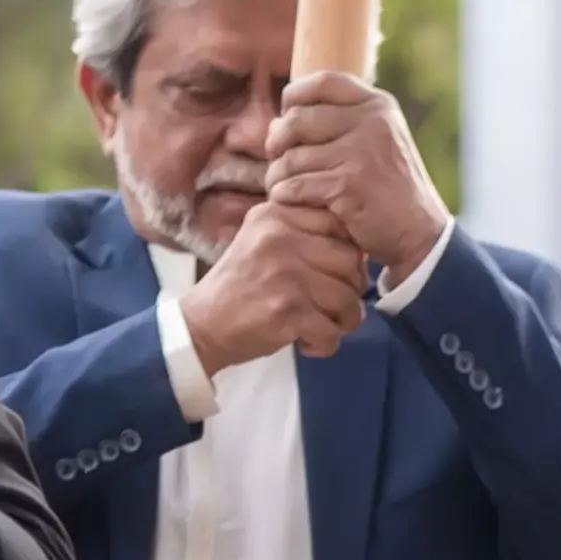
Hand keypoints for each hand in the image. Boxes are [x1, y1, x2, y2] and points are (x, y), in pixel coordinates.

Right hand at [181, 194, 370, 378]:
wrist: (201, 324)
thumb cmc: (238, 286)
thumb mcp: (262, 241)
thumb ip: (302, 233)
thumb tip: (359, 249)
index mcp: (276, 215)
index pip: (338, 225)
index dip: (347, 254)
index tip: (333, 274)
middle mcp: (281, 237)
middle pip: (351, 261)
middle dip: (350, 290)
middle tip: (332, 306)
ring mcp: (285, 273)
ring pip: (348, 298)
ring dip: (342, 321)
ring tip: (321, 326)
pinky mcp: (287, 311)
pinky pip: (332, 331)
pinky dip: (324, 344)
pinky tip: (306, 342)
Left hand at [263, 71, 446, 273]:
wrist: (419, 233)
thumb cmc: (390, 188)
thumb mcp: (379, 141)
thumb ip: (342, 122)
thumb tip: (280, 117)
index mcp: (379, 106)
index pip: (323, 81)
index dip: (295, 94)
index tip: (285, 114)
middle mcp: (372, 123)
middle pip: (299, 118)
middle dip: (277, 138)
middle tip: (275, 155)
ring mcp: (361, 154)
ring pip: (292, 155)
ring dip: (277, 172)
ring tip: (278, 182)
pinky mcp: (348, 185)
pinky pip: (296, 184)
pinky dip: (284, 193)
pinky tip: (285, 198)